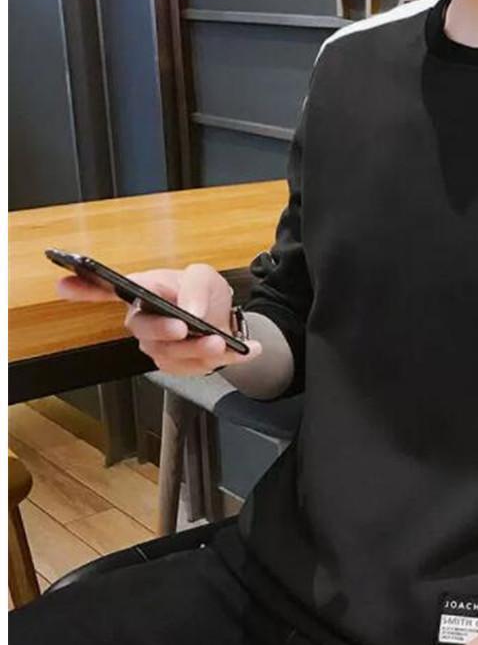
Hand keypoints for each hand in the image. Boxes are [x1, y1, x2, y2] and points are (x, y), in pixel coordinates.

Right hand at [57, 264, 261, 374]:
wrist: (226, 320)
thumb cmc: (203, 294)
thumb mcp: (205, 277)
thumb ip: (197, 286)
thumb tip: (192, 308)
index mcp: (142, 293)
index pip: (104, 291)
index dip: (83, 288)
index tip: (63, 283)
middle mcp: (144, 322)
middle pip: (141, 329)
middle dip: (162, 329)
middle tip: (183, 326)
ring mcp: (160, 347)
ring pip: (172, 354)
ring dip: (199, 349)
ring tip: (221, 342)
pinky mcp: (180, 366)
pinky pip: (198, 367)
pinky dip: (226, 358)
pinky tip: (248, 351)